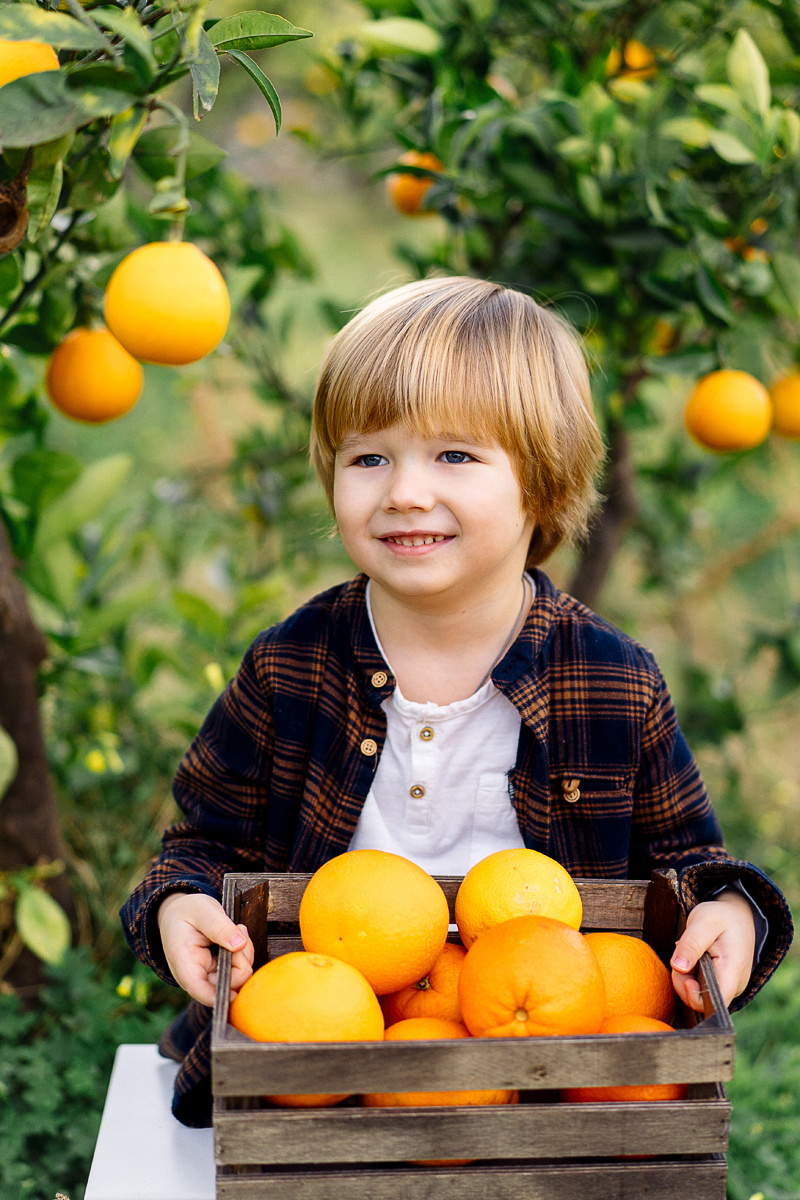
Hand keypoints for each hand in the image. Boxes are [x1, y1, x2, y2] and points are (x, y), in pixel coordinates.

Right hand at [157, 892, 253, 1006]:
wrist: (178, 912)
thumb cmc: (186, 911)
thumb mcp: (202, 911)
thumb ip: (219, 927)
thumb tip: (239, 944)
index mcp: (185, 965)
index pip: (203, 992)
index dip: (224, 993)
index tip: (242, 975)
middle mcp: (197, 977)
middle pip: (228, 985)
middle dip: (242, 961)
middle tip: (239, 932)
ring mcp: (209, 976)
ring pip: (238, 978)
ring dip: (244, 955)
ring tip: (236, 930)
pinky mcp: (219, 971)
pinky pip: (239, 970)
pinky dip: (244, 954)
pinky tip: (237, 937)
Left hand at [670, 888, 755, 1011]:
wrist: (738, 914)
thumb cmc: (722, 916)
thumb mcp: (704, 921)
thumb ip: (691, 944)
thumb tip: (678, 967)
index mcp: (733, 970)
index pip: (716, 1002)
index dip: (695, 996)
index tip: (684, 975)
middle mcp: (735, 984)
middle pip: (702, 999)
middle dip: (684, 981)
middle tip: (681, 951)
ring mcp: (730, 985)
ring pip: (700, 994)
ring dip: (686, 976)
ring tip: (688, 951)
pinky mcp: (723, 983)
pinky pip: (703, 987)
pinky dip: (692, 975)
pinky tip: (693, 958)